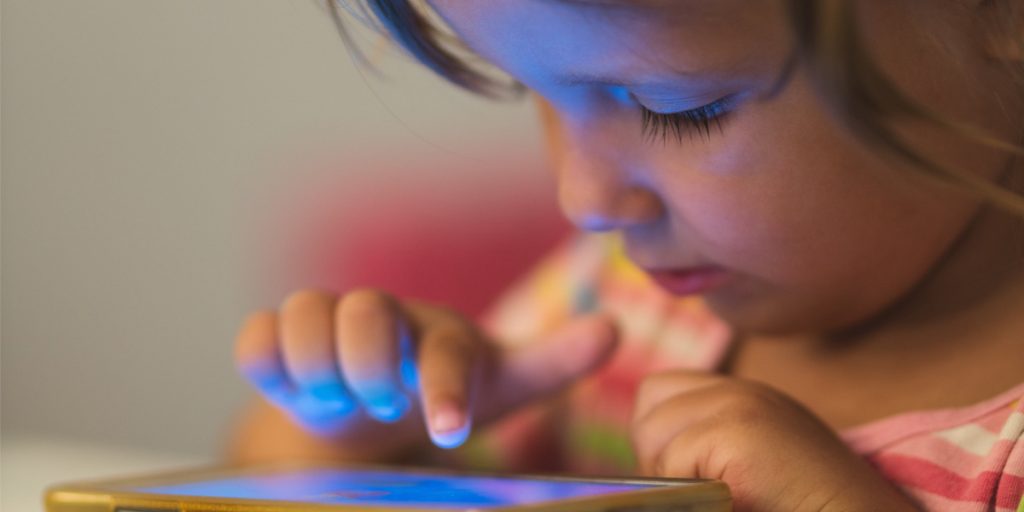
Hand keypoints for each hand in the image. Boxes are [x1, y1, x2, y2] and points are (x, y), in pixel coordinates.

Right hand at [235, 288, 617, 457]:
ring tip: (334, 403)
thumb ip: (550, 363)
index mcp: (440, 333)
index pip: (446, 347)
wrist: (368, 416)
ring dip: (318, 369)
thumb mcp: (496, 389)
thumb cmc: (441, 395)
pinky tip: (295, 390)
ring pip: (303, 312)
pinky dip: (269, 365)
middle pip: (364, 311)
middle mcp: (384, 316)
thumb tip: (612, 329)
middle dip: (369, 367)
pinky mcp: (277, 343)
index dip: (446, 387)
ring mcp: (326, 324)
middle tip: (383, 409)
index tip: (450, 432)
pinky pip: (256, 339)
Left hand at [631, 371, 918, 510]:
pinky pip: (674, 463)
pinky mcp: (739, 429)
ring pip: (653, 435)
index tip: (692, 475)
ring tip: (724, 496)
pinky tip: (737, 500)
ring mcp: (738, 403)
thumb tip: (646, 466)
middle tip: (706, 489)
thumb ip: (706, 448)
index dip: (662, 435)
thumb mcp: (752, 466)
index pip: (658, 391)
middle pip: (648, 409)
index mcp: (742, 396)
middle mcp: (738, 389)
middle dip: (659, 453)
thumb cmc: (805, 506)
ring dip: (673, 477)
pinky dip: (694, 494)